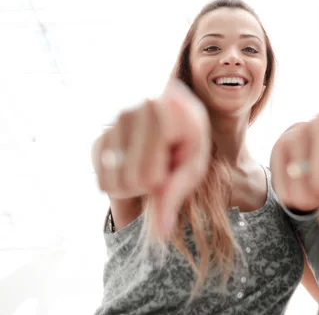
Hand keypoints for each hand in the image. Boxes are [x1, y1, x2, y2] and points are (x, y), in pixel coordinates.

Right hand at [92, 80, 210, 235]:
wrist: (172, 112)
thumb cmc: (188, 140)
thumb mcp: (193, 164)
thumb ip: (175, 194)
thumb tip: (160, 232)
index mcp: (161, 114)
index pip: (150, 178)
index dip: (164, 181)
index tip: (176, 159)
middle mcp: (129, 113)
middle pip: (130, 183)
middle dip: (150, 185)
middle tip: (164, 164)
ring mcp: (110, 125)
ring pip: (113, 185)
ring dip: (134, 186)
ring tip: (151, 164)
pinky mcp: (98, 140)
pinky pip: (103, 182)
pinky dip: (120, 183)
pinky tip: (135, 166)